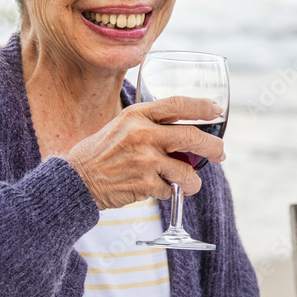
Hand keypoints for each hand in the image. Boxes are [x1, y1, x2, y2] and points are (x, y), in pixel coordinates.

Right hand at [66, 96, 225, 209]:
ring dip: (193, 181)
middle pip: (192, 137)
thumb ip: (149, 124)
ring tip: (191, 184)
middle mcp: (143, 134)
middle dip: (213, 147)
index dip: (201, 106)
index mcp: (137, 115)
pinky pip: (170, 190)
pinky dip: (167, 192)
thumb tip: (185, 131)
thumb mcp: (121, 125)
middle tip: (220, 153)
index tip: (216, 109)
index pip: (177, 104)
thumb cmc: (101, 152)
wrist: (76, 180)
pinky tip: (154, 189)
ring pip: (187, 171)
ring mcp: (145, 160)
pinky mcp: (144, 184)